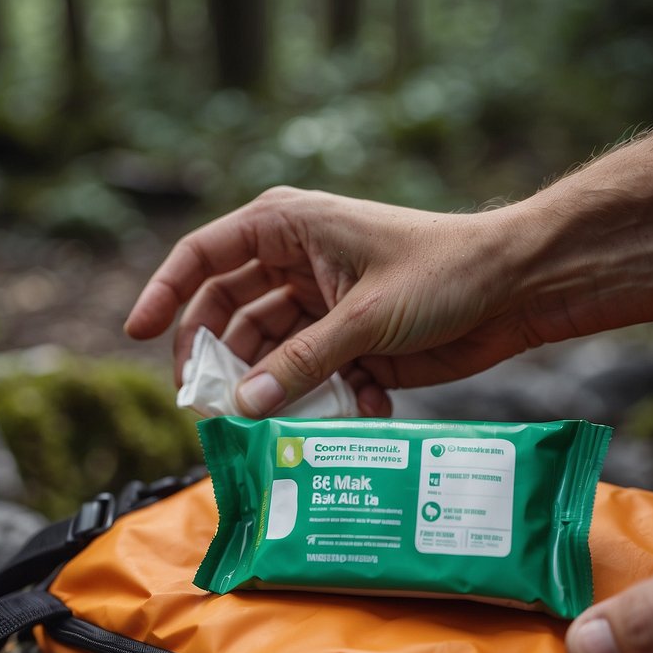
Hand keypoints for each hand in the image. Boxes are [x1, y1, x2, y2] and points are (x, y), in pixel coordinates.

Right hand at [125, 187, 562, 416]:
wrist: (517, 287)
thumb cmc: (446, 271)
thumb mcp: (365, 317)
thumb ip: (301, 363)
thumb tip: (244, 409)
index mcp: (287, 227)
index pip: (204, 256)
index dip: (164, 294)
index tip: (135, 334)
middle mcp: (294, 263)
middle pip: (225, 314)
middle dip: (214, 360)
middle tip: (203, 407)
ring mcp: (320, 304)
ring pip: (268, 354)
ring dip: (273, 390)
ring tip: (278, 425)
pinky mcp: (347, 341)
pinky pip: (310, 376)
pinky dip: (323, 397)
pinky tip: (357, 408)